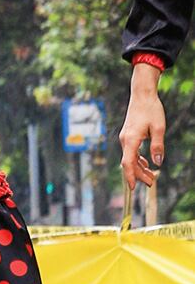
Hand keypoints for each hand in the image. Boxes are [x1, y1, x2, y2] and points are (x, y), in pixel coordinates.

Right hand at [120, 63, 165, 189]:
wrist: (142, 96)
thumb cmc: (151, 110)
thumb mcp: (159, 128)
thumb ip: (158, 146)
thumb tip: (158, 163)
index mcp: (131, 139)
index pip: (128, 162)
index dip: (130, 176)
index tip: (133, 187)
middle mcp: (125, 140)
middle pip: (129, 163)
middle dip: (139, 175)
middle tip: (152, 183)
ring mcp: (125, 138)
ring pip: (130, 158)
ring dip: (139, 168)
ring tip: (152, 176)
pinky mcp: (128, 136)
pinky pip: (131, 152)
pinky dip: (138, 160)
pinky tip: (146, 164)